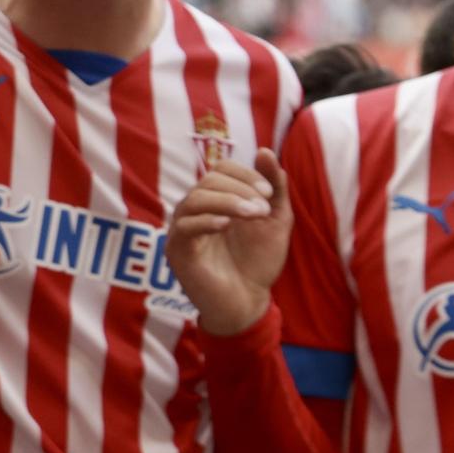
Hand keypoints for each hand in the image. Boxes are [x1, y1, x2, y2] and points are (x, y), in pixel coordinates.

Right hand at [166, 150, 291, 335]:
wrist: (249, 301)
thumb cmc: (259, 261)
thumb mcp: (276, 219)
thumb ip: (275, 187)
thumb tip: (264, 151)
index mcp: (216, 199)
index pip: (221, 169)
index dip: (245, 174)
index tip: (269, 194)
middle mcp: (196, 209)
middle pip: (208, 181)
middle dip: (240, 189)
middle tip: (263, 209)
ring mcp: (184, 230)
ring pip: (195, 199)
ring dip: (228, 202)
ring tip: (254, 215)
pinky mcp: (177, 251)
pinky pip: (184, 227)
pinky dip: (206, 221)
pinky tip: (226, 226)